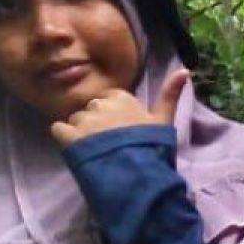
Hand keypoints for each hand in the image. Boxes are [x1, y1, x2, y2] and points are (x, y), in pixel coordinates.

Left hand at [51, 69, 190, 147]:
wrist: (136, 173)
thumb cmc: (152, 147)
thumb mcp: (165, 120)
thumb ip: (170, 94)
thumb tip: (185, 69)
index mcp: (122, 98)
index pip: (108, 99)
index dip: (111, 115)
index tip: (118, 131)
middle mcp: (100, 104)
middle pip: (90, 109)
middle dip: (95, 123)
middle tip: (106, 143)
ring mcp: (83, 120)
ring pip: (75, 120)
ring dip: (80, 132)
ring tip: (92, 150)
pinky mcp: (69, 136)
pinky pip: (58, 129)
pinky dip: (63, 137)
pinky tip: (75, 149)